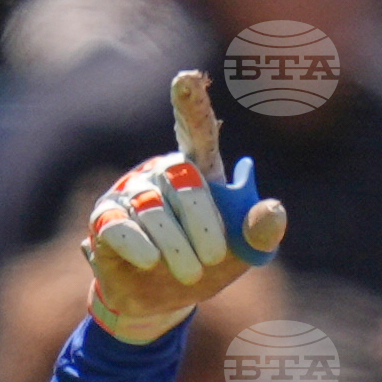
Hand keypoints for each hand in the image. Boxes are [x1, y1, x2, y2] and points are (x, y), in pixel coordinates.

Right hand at [83, 70, 285, 344]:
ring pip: (153, 209)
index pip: (196, 128)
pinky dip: (140, 247)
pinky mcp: (105, 219)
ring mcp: (130, 192)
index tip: (186, 79)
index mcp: (198, 170)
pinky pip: (120, 226)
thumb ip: (258, 232)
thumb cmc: (205, 264)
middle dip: (202, 224)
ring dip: (176, 247)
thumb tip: (275, 211)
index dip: (191, 103)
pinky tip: (150, 261)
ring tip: (189, 274)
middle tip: (213, 259)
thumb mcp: (240, 253)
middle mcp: (161, 172)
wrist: (164, 301)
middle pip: (183, 180)